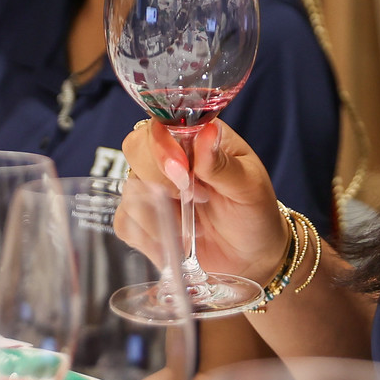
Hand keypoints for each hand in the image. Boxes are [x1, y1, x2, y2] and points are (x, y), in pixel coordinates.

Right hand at [116, 120, 288, 285]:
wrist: (253, 255)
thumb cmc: (255, 211)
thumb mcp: (248, 187)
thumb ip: (223, 164)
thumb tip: (207, 132)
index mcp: (195, 136)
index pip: (159, 125)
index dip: (162, 148)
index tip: (184, 175)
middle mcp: (168, 156)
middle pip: (134, 149)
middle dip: (161, 181)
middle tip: (197, 200)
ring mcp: (152, 187)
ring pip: (129, 190)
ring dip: (161, 215)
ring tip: (195, 226)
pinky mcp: (143, 219)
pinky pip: (125, 222)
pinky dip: (151, 236)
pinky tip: (178, 240)